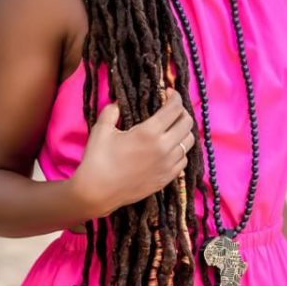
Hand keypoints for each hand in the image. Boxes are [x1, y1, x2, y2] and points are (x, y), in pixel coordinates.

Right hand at [73, 86, 195, 217]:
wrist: (97, 192)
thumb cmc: (97, 159)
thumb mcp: (101, 129)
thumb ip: (112, 110)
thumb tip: (119, 103)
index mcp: (149, 132)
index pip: (175, 108)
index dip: (175, 96)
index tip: (169, 92)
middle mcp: (164, 148)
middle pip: (187, 123)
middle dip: (181, 111)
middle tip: (171, 109)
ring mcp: (168, 165)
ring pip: (189, 142)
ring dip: (183, 131)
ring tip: (172, 128)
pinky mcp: (166, 178)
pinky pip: (183, 160)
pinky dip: (180, 151)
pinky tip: (169, 148)